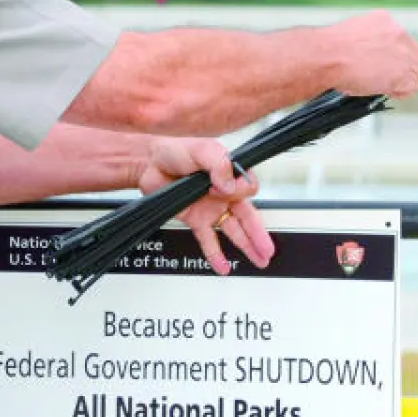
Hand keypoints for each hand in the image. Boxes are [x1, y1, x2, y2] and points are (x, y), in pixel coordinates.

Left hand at [137, 137, 275, 275]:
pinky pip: (209, 240)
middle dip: (259, 235)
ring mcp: (210, 209)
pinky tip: (223, 266)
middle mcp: (223, 194)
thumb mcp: (202, 149)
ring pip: (234, 231)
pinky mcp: (196, 220)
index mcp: (230, 175)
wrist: (149, 163)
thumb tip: (228, 185)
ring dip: (246, 247)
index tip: (223, 188)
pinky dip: (216, 255)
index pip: (248, 189)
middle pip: (248, 218)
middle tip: (268, 250)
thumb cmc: (176, 150)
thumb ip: (219, 164)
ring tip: (259, 261)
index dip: (238, 191)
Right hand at [325, 10, 417, 99]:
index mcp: (384, 20)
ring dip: (405, 82)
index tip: (387, 66)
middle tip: (391, 81)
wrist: (327, 56)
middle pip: (415, 55)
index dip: (397, 57)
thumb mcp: (351, 35)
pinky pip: (412, 86)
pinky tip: (388, 92)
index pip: (402, 40)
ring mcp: (402, 52)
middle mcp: (397, 32)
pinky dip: (402, 92)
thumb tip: (368, 57)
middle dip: (405, 69)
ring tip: (388, 88)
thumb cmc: (329, 49)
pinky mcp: (402, 71)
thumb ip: (367, 42)